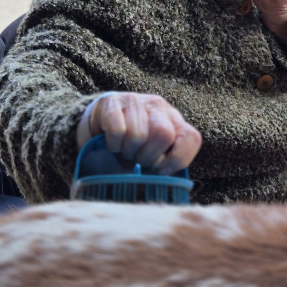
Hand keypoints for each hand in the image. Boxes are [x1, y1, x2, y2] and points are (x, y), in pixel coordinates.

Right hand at [87, 92, 201, 175]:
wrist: (95, 125)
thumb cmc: (128, 146)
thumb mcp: (150, 155)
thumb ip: (163, 167)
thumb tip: (163, 186)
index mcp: (174, 119)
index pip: (191, 137)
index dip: (178, 160)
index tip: (160, 171)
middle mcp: (157, 106)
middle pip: (164, 134)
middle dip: (148, 156)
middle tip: (136, 159)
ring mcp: (135, 101)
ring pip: (139, 135)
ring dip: (128, 150)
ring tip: (123, 150)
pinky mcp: (111, 101)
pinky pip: (117, 130)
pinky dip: (113, 144)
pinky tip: (112, 143)